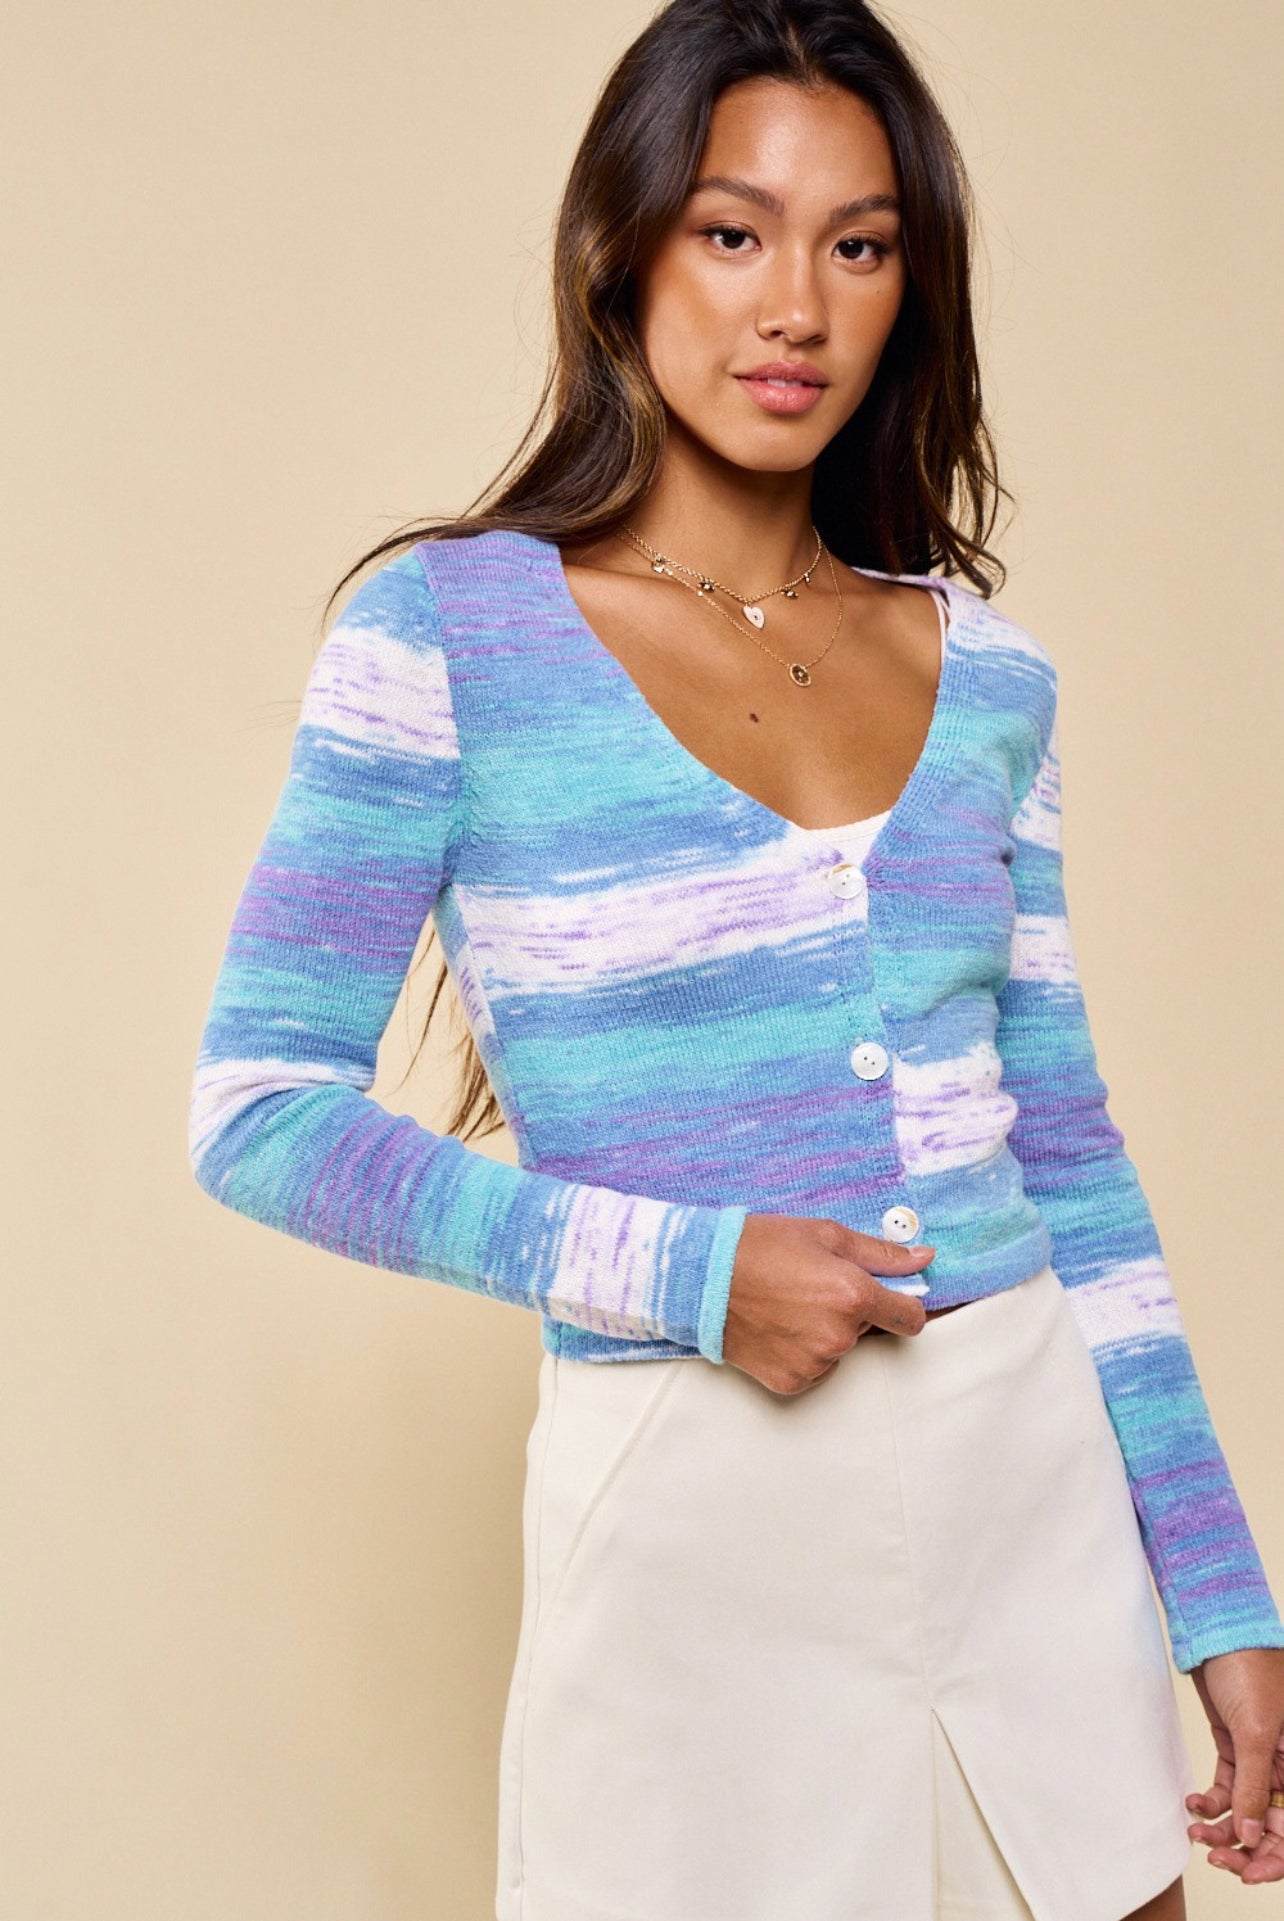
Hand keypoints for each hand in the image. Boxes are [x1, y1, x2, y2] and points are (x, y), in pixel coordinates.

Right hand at [721, 1213, 932, 1394]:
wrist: (700, 1277)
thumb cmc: (759, 1247)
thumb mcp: (824, 1235)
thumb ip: (881, 1253)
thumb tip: (924, 1258)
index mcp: (854, 1296)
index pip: (911, 1318)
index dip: (904, 1305)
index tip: (891, 1297)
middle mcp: (839, 1336)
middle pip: (870, 1330)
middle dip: (853, 1311)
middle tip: (814, 1286)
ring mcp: (815, 1364)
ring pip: (840, 1349)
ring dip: (826, 1332)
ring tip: (789, 1305)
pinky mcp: (792, 1382)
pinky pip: (815, 1368)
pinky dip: (803, 1351)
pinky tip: (778, 1327)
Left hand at [1185, 1646, 1283, 1883]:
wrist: (1220, 1633)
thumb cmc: (1249, 1670)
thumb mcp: (1255, 1733)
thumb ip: (1254, 1787)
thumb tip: (1252, 1838)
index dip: (1276, 1858)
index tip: (1247, 1873)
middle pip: (1271, 1825)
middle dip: (1245, 1847)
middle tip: (1214, 1856)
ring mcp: (1260, 1758)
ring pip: (1246, 1809)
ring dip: (1222, 1827)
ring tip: (1196, 1831)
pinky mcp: (1235, 1747)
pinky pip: (1227, 1788)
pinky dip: (1211, 1801)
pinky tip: (1193, 1804)